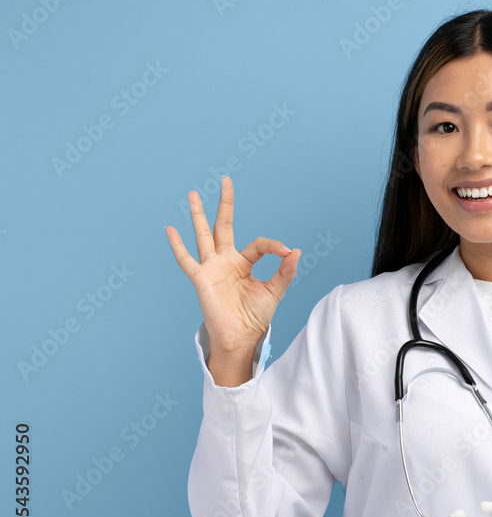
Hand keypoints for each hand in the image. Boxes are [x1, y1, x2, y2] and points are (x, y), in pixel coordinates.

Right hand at [165, 176, 299, 356]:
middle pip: (223, 225)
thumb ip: (285, 272)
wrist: (240, 337)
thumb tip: (296, 251)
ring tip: (194, 193)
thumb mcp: (274, 291)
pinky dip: (177, 246)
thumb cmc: (255, 316)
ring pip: (203, 235)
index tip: (286, 252)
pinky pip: (186, 260)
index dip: (273, 246)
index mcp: (244, 263)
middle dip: (225, 204)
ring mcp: (212, 268)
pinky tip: (170, 229)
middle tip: (225, 180)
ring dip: (198, 214)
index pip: (259, 244)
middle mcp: (226, 261)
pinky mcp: (201, 278)